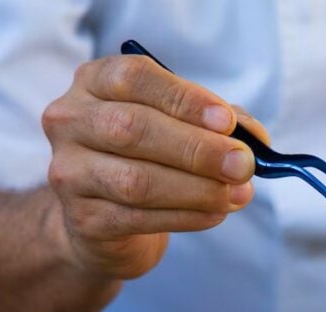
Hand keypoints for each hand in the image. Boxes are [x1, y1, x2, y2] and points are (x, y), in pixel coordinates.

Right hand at [42, 55, 270, 279]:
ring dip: (199, 189)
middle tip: (243, 165)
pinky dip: (188, 216)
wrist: (106, 219)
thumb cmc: (150, 158)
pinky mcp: (85, 219)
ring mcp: (71, 172)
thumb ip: (219, 124)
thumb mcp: (182, 127)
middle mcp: (71, 121)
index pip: (133, 77)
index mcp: (94, 83)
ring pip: (136, 180)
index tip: (227, 121)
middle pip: (133, 129)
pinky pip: (140, 218)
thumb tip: (254, 138)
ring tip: (238, 193)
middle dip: (197, 149)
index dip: (184, 99)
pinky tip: (217, 213)